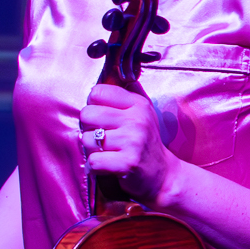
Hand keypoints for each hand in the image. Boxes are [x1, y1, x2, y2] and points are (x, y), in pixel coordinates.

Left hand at [80, 83, 182, 205]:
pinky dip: (94, 167)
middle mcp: (136, 120)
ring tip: (107, 153)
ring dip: (92, 150)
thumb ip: (130, 93)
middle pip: (87, 114)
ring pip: (87, 139)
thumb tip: (115, 72)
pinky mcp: (127, 163)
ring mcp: (133, 141)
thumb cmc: (147, 143)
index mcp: (137, 104)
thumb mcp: (144, 113)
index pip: (97, 93)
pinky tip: (106, 166)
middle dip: (89, 129)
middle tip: (102, 138)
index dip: (94, 106)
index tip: (103, 119)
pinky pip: (93, 161)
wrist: (163, 175)